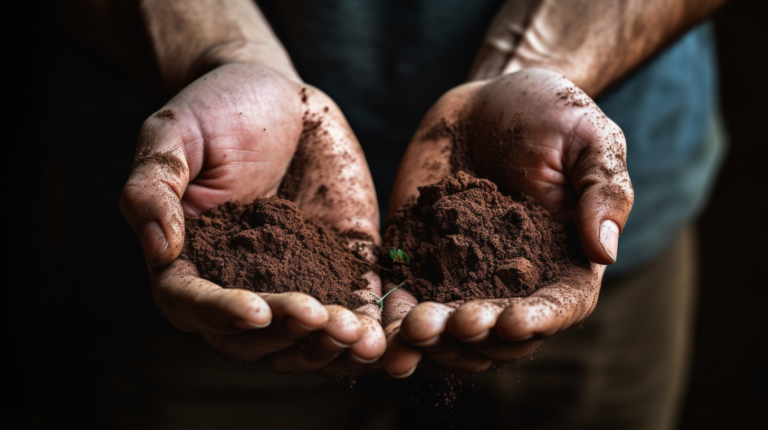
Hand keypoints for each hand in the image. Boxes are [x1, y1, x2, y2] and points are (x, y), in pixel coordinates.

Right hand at [119, 63, 384, 374]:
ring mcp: (290, 279)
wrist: (276, 94)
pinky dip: (365, 328)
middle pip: (255, 337)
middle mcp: (238, 282)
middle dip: (289, 335)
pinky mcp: (337, 264)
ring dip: (329, 348)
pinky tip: (381, 336)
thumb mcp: (173, 135)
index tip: (258, 312)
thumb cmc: (213, 109)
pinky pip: (350, 306)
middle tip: (322, 319)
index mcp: (189, 260)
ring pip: (303, 338)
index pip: (195, 304)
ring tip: (358, 336)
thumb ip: (154, 189)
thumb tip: (159, 251)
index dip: (223, 315)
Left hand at [380, 68, 632, 375]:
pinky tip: (381, 326)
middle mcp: (515, 280)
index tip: (515, 322)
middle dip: (477, 337)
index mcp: (565, 261)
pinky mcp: (420, 259)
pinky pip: (407, 296)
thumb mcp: (588, 140)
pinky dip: (394, 317)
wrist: (486, 102)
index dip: (540, 321)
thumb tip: (605, 251)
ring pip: (452, 331)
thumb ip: (602, 192)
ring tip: (413, 331)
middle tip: (455, 325)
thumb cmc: (551, 114)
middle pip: (501, 334)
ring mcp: (465, 275)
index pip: (560, 306)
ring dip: (434, 341)